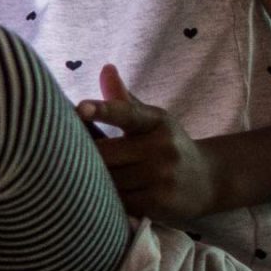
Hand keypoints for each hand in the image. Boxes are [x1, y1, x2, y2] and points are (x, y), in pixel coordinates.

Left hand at [80, 65, 219, 222]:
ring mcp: (163, 176)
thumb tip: (106, 69)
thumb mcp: (152, 120)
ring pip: (109, 180)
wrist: (208, 181)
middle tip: (62, 156)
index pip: (127, 113)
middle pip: (106, 153)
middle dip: (84, 156)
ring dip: (91, 180)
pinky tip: (100, 197)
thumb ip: (124, 100)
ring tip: (79, 177)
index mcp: (156, 121)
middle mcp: (162, 147)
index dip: (102, 110)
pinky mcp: (159, 202)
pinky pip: (119, 201)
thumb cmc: (166, 145)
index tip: (80, 108)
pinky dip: (106, 200)